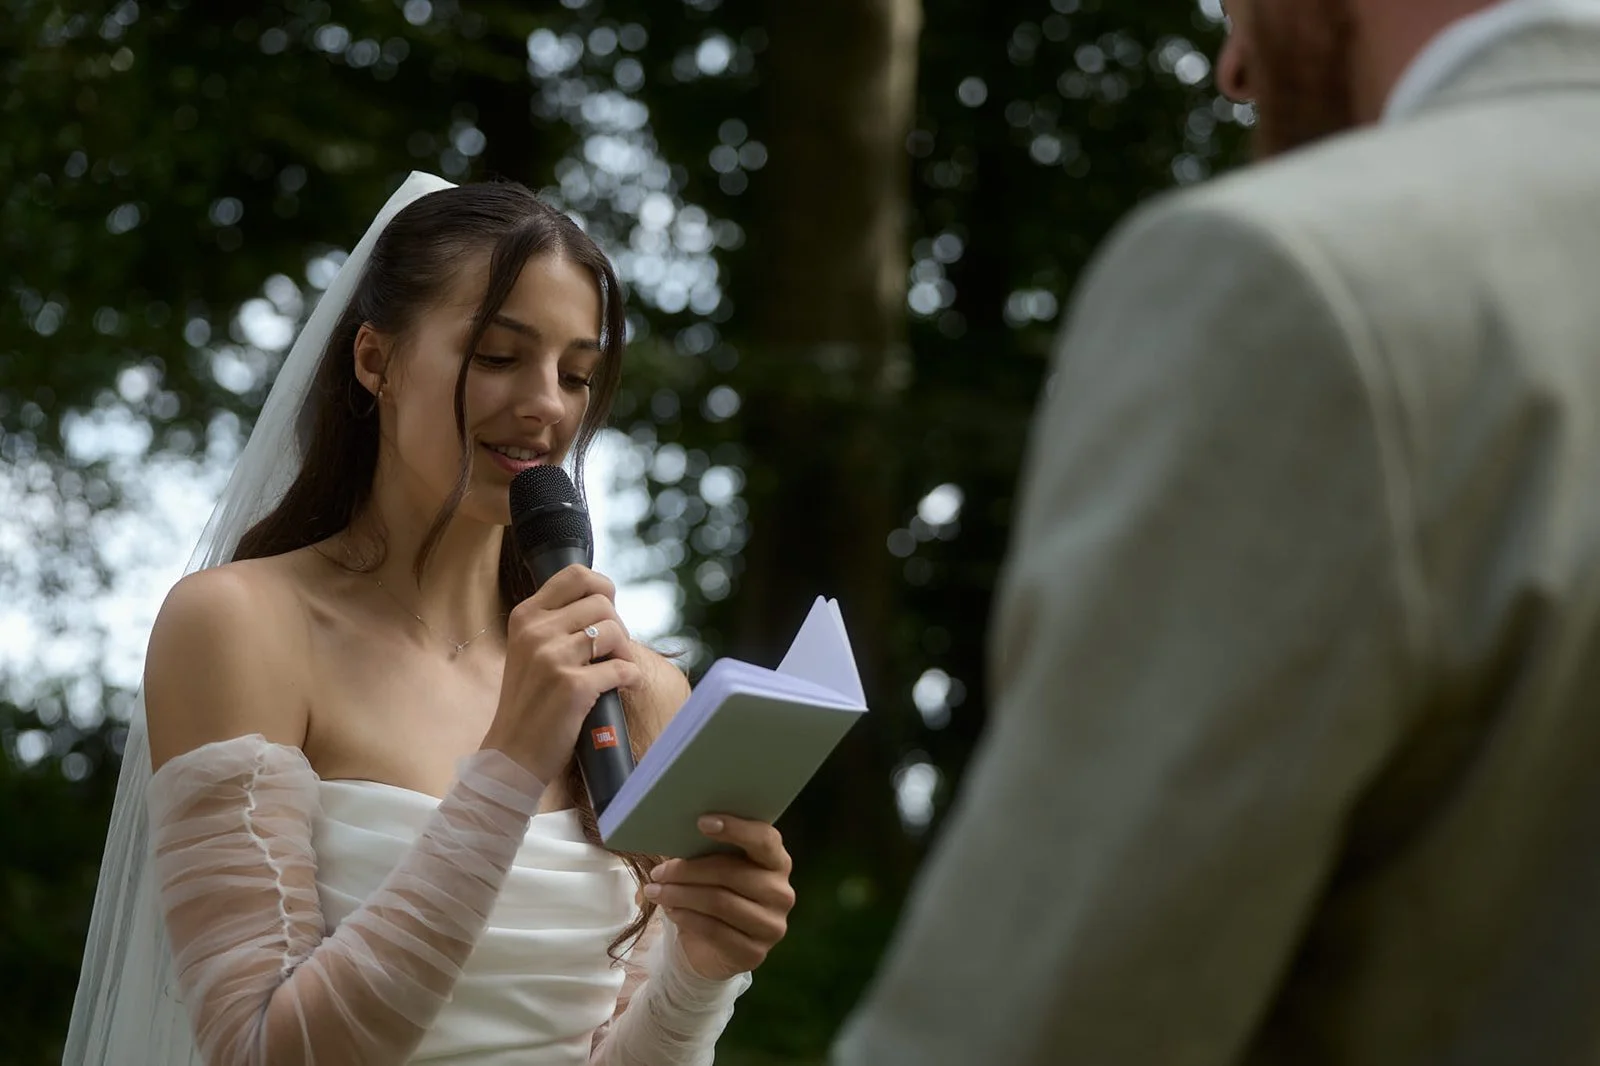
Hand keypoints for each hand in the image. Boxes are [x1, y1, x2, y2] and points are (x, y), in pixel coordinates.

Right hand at [480, 564, 642, 783]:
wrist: (511, 754)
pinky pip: (622, 668)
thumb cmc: (530, 703)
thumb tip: (604, 602)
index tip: (607, 611)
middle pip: (603, 603)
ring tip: (617, 670)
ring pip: (614, 632)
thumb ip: (556, 624)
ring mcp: (553, 658)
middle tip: (613, 652)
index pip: (576, 575)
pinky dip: (631, 678)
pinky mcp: (573, 686)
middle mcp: (537, 631)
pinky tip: (623, 687)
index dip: (602, 587)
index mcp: (526, 616)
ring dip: (625, 653)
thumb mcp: (528, 651)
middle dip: (618, 626)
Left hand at [644, 815, 795, 980]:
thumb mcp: (714, 869)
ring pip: (720, 902)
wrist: (716, 950)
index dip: (736, 829)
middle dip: (689, 870)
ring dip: (681, 894)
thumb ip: (706, 850)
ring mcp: (771, 926)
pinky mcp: (754, 953)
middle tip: (658, 872)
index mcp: (777, 862)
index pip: (765, 839)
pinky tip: (670, 910)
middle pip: (733, 873)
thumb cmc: (717, 894)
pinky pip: (714, 930)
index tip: (701, 822)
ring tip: (655, 891)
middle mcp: (782, 893)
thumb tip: (675, 832)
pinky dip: (686, 917)